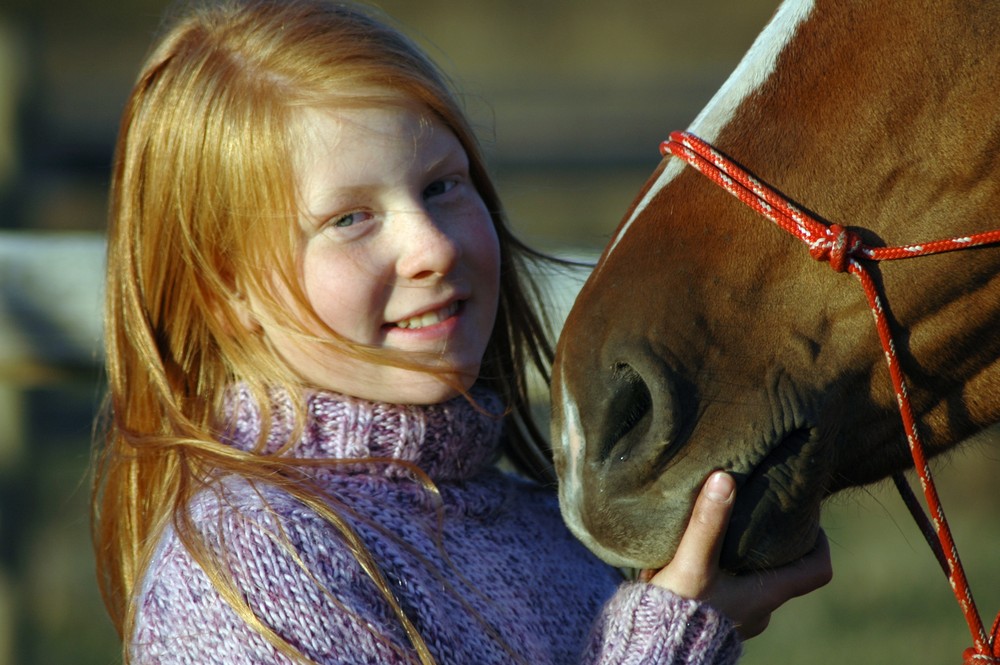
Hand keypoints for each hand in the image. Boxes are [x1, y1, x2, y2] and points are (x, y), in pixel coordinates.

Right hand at [644, 471, 831, 638]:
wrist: (651, 651)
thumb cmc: (679, 611)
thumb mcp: (692, 563)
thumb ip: (707, 523)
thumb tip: (724, 477)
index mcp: (767, 594)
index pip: (817, 570)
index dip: (820, 542)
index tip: (806, 517)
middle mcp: (759, 609)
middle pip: (784, 571)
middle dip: (773, 542)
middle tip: (756, 510)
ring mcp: (739, 618)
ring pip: (754, 581)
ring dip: (744, 558)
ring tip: (721, 529)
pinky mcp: (715, 622)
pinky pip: (729, 592)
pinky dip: (721, 573)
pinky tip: (694, 558)